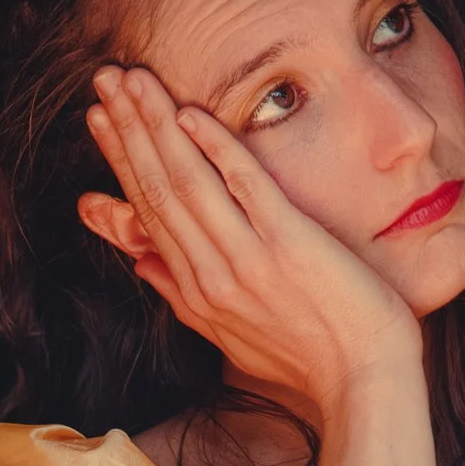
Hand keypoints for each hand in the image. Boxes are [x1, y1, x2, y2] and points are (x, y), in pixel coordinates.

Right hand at [81, 64, 422, 419]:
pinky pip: (245, 184)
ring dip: (155, 125)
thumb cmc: (308, 362)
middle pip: (157, 187)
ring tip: (132, 80)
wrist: (364, 386)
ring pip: (187, 180)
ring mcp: (247, 258)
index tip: (100, 118)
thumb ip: (182, 296)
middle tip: (102, 79)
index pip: (146, 211)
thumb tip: (141, 263)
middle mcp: (210, 273)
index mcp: (195, 291)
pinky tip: (190, 112)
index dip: (120, 160)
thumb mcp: (230, 336)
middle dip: (127, 129)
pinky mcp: (289, 244)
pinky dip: (216, 147)